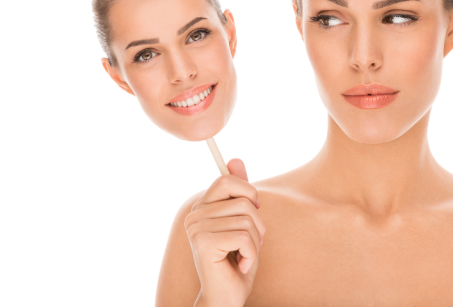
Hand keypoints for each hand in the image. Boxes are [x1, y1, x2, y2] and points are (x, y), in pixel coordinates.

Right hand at [185, 159, 266, 306]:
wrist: (226, 297)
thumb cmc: (237, 261)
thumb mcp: (243, 222)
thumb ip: (239, 192)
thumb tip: (235, 159)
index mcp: (201, 207)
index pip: (226, 180)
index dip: (247, 193)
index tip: (252, 211)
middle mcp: (194, 215)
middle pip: (244, 201)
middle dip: (258, 225)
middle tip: (250, 243)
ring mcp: (196, 229)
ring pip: (248, 219)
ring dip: (256, 241)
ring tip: (244, 255)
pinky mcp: (204, 243)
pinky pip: (245, 237)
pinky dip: (252, 253)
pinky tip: (241, 264)